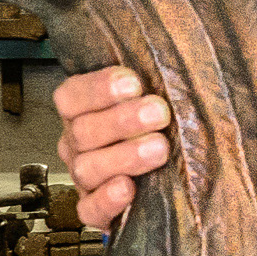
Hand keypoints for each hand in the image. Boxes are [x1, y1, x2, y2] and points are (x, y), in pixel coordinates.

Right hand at [53, 66, 172, 231]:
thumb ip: (160, 77)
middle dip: (121, 121)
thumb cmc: (167, 128)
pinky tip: (128, 188)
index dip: (98, 89)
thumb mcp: (161, 96)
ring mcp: (85, 178)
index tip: (133, 82)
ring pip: (87, 167)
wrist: (176, 183)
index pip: (72, 96)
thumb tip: (184, 44)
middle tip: (158, 113)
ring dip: (123, 156)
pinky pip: (89, 209)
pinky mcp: (96, 211)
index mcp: (84, 111)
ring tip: (158, 149)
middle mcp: (79, 143)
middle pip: (83, 131)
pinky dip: (107, 200)